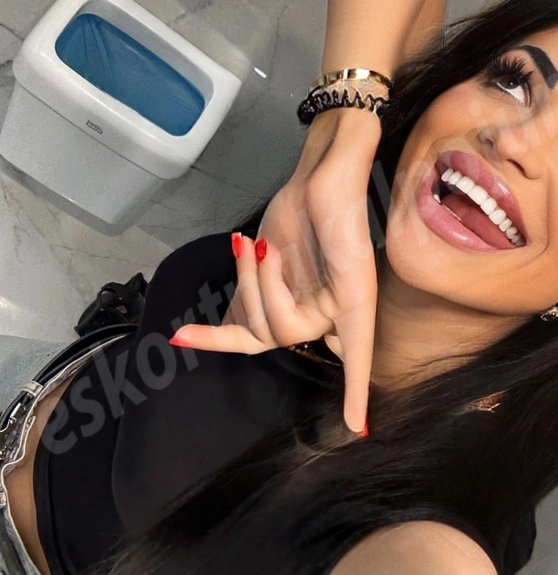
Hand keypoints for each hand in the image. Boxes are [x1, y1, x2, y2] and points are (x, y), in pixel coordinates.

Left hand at [170, 108, 381, 433]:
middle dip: (263, 289)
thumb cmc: (338, 187)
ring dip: (244, 280)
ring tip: (249, 242)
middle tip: (266, 247)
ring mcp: (296, 304)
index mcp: (354, 297)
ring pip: (255, 326)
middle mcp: (328, 311)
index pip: (357, 352)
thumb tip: (355, 145)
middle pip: (281, 332)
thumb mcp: (344, 189)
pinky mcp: (268, 293)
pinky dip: (211, 335)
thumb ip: (345, 187)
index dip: (354, 389)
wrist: (319, 175)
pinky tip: (183, 338)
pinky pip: (238, 329)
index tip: (356, 429)